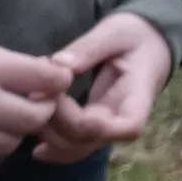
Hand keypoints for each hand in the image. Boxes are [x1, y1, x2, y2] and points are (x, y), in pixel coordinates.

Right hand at [0, 34, 72, 180]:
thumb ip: (6, 61)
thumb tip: (45, 69)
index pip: (48, 79)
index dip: (57, 79)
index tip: (53, 79)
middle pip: (33, 119)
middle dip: (39, 111)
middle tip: (33, 103)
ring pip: (7, 146)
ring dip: (11, 135)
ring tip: (3, 121)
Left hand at [31, 13, 171, 165]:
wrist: (148, 41)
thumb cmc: (137, 35)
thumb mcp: (117, 31)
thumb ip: (89, 48)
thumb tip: (56, 64)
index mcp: (139, 93)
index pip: (129, 125)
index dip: (99, 128)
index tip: (71, 109)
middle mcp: (123, 117)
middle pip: (94, 140)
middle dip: (61, 125)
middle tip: (39, 95)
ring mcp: (107, 124)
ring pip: (79, 149)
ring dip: (52, 136)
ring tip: (33, 107)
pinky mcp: (92, 125)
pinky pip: (74, 145)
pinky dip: (53, 144)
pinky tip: (35, 139)